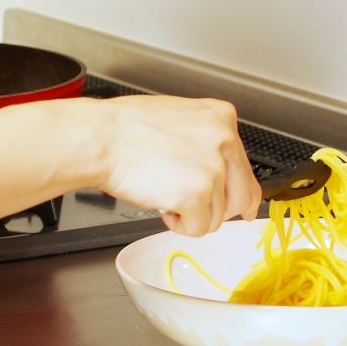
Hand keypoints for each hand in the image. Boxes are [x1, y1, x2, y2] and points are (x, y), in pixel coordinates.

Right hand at [98, 95, 260, 236]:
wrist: (101, 138)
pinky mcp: (197, 194)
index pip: (245, 167)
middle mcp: (224, 140)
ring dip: (190, 214)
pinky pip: (198, 227)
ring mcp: (213, 168)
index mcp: (222, 118)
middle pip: (241, 196)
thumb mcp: (179, 120)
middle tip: (194, 208)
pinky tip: (161, 203)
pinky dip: (179, 224)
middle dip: (218, 210)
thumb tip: (221, 171)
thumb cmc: (125, 129)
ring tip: (163, 192)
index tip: (240, 208)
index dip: (237, 193)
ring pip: (217, 216)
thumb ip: (205, 143)